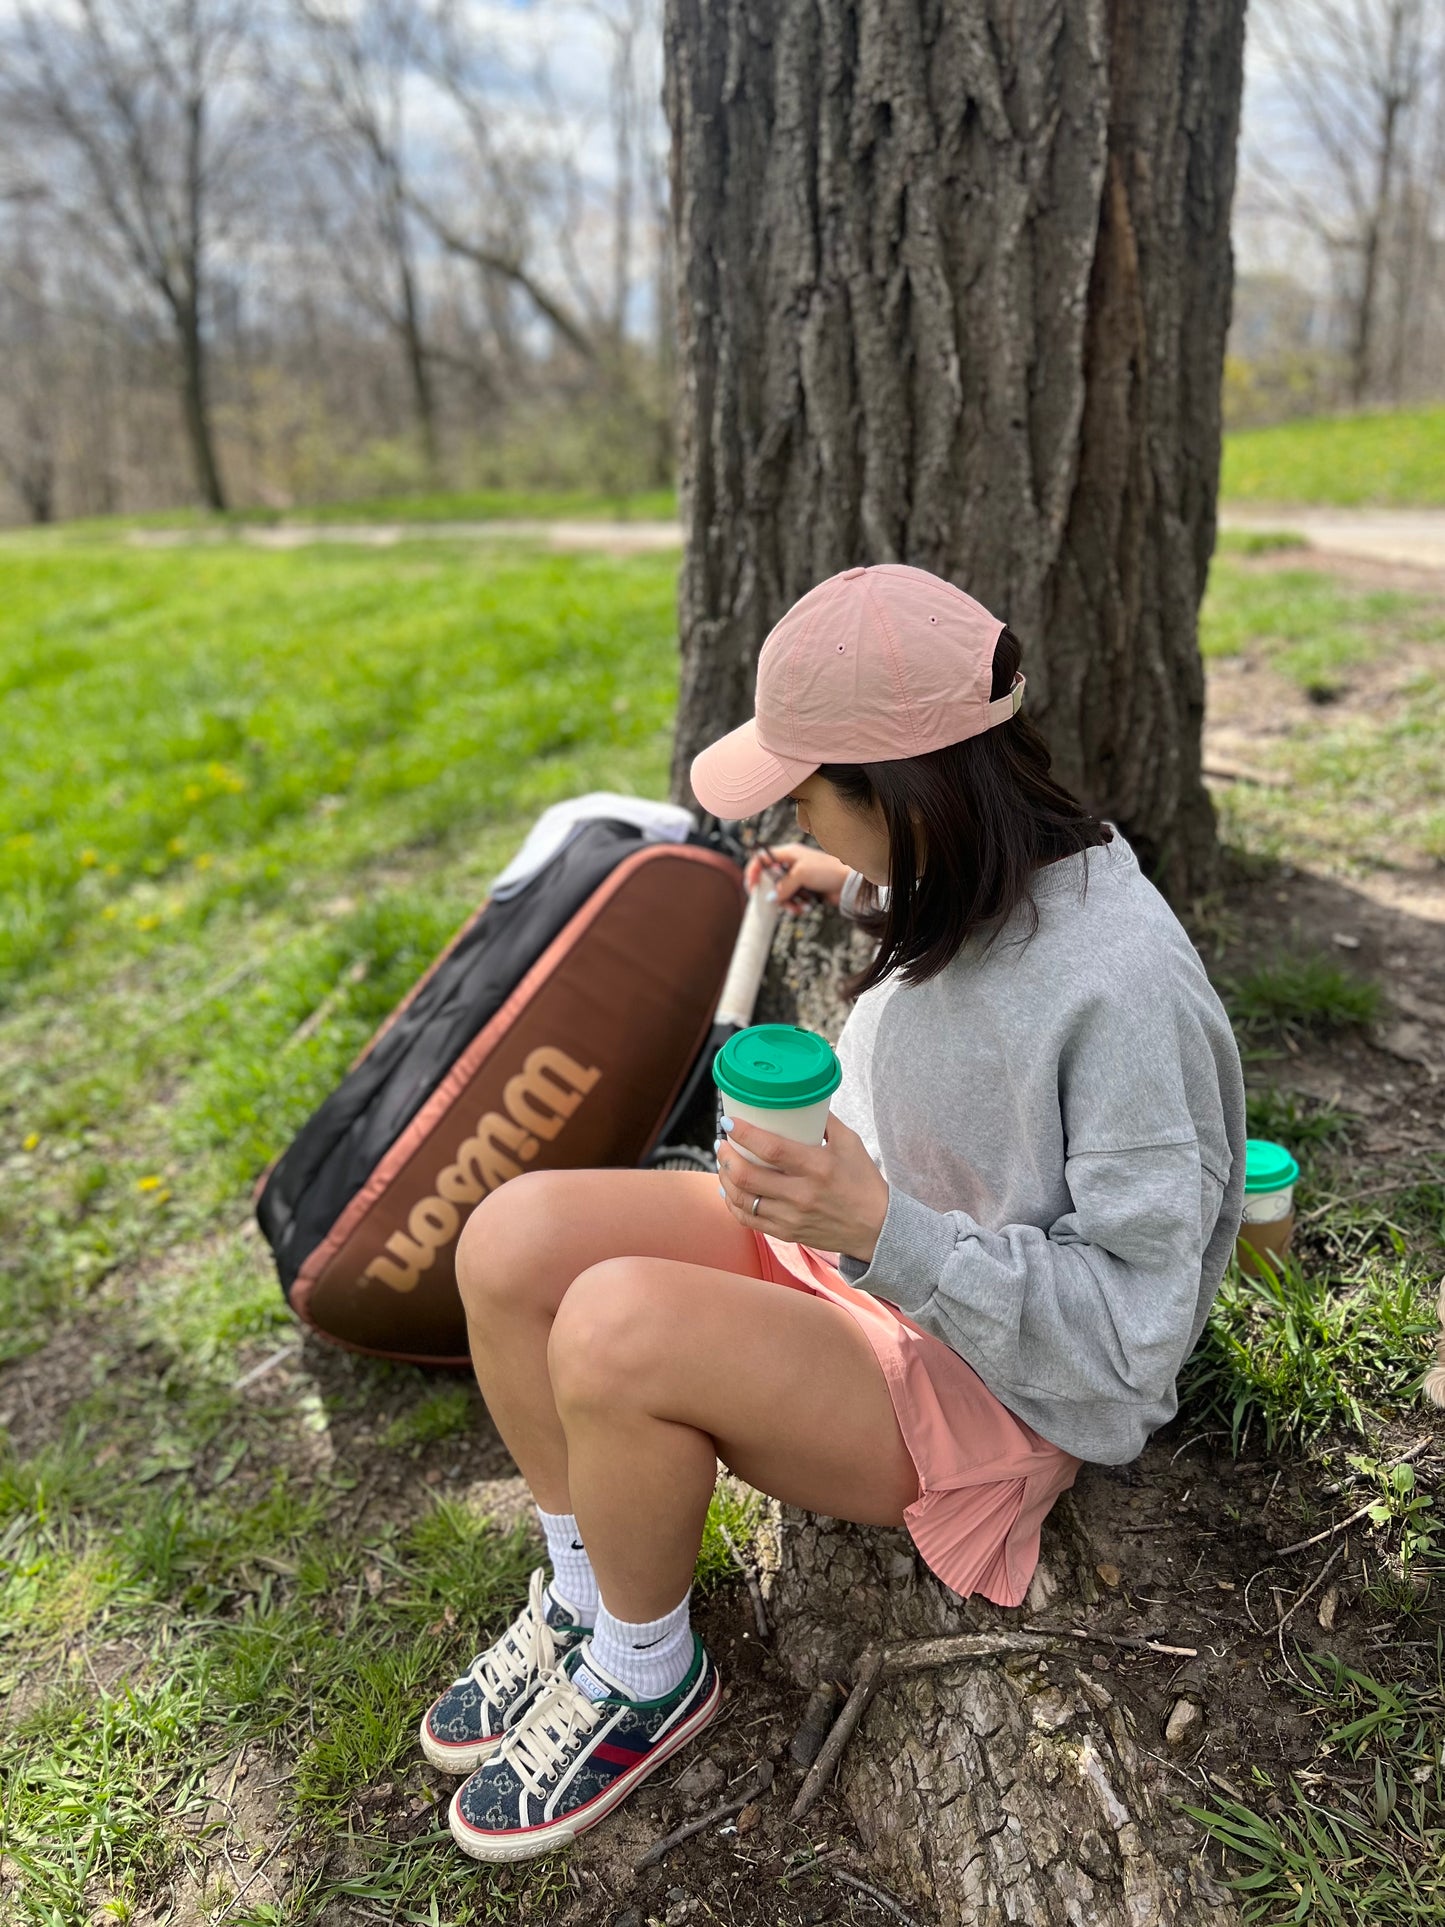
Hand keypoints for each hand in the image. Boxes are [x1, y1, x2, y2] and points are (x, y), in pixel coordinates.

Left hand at [717, 1111, 888, 1262]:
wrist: (877, 1227)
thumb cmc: (863, 1180)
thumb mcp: (850, 1143)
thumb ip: (825, 1120)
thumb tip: (800, 1098)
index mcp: (818, 1167)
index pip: (771, 1149)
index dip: (744, 1134)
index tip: (729, 1122)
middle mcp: (801, 1194)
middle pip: (748, 1176)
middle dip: (726, 1156)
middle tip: (721, 1143)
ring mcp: (792, 1217)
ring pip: (743, 1199)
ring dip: (725, 1179)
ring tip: (724, 1164)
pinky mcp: (787, 1233)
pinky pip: (749, 1220)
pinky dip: (733, 1204)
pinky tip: (729, 1191)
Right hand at [742, 843, 850, 912]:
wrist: (848, 883)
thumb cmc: (827, 871)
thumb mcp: (801, 874)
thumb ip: (783, 885)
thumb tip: (770, 898)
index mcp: (787, 853)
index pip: (761, 859)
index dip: (753, 872)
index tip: (752, 888)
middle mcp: (790, 864)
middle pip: (769, 880)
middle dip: (773, 894)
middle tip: (776, 903)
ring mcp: (797, 877)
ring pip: (780, 893)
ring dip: (786, 903)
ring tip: (797, 908)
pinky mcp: (804, 890)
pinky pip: (791, 900)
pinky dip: (795, 906)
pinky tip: (805, 908)